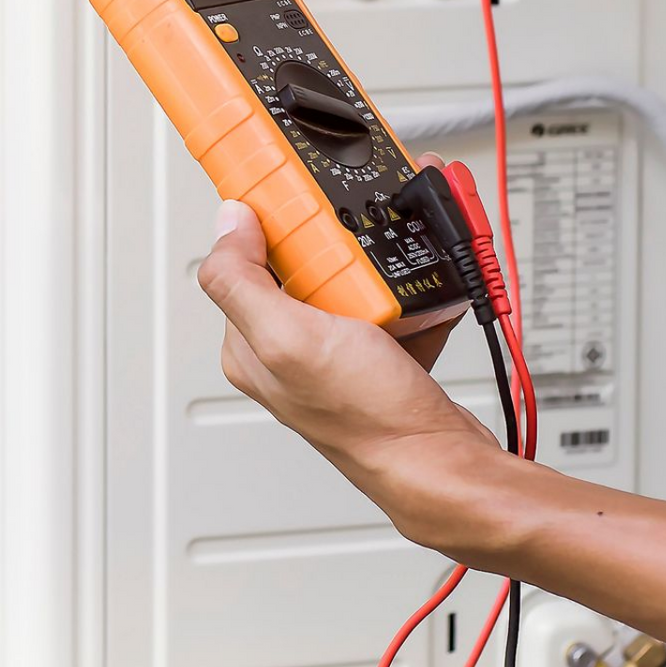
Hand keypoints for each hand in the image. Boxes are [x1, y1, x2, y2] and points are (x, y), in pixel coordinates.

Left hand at [198, 200, 505, 550]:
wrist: (440, 462)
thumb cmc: (368, 417)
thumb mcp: (289, 338)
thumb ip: (241, 280)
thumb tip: (224, 222)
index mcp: (248, 344)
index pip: (242, 261)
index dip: (271, 225)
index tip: (304, 204)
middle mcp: (286, 349)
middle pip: (301, 264)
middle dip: (337, 243)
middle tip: (360, 252)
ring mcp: (334, 354)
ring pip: (350, 281)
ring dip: (381, 266)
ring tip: (397, 274)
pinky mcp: (376, 358)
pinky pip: (390, 306)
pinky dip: (410, 295)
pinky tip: (424, 294)